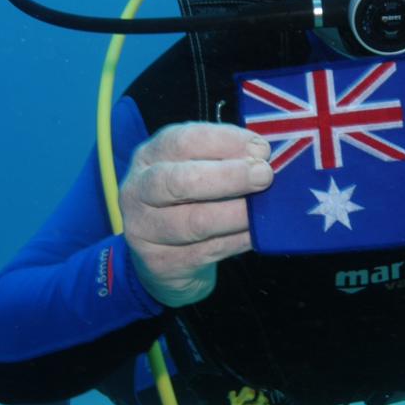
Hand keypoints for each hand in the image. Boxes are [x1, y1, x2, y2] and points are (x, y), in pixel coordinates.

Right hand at [119, 123, 271, 306]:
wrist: (165, 261)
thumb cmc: (189, 202)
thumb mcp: (198, 171)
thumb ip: (223, 159)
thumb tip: (262, 155)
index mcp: (150, 156)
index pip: (183, 141)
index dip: (225, 141)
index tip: (261, 149)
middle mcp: (139, 190)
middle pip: (180, 181)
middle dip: (229, 177)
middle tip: (264, 176)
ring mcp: (145, 229)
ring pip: (196, 221)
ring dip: (237, 214)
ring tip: (263, 210)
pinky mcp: (160, 262)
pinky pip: (208, 250)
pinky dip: (238, 240)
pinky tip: (256, 233)